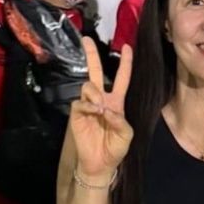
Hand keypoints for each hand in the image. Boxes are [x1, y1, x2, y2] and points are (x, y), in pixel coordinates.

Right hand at [70, 37, 133, 180]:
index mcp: (117, 102)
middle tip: (87, 39)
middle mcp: (102, 99)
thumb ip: (121, 121)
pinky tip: (93, 113)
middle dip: (92, 55)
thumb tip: (106, 109)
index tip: (126, 47)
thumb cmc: (115, 148)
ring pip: (88, 85)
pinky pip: (80, 102)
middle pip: (96, 72)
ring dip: (95, 93)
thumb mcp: (126, 135)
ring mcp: (88, 105)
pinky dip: (88, 106)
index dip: (125, 63)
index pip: (122, 78)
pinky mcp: (77, 114)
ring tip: (99, 108)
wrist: (99, 164)